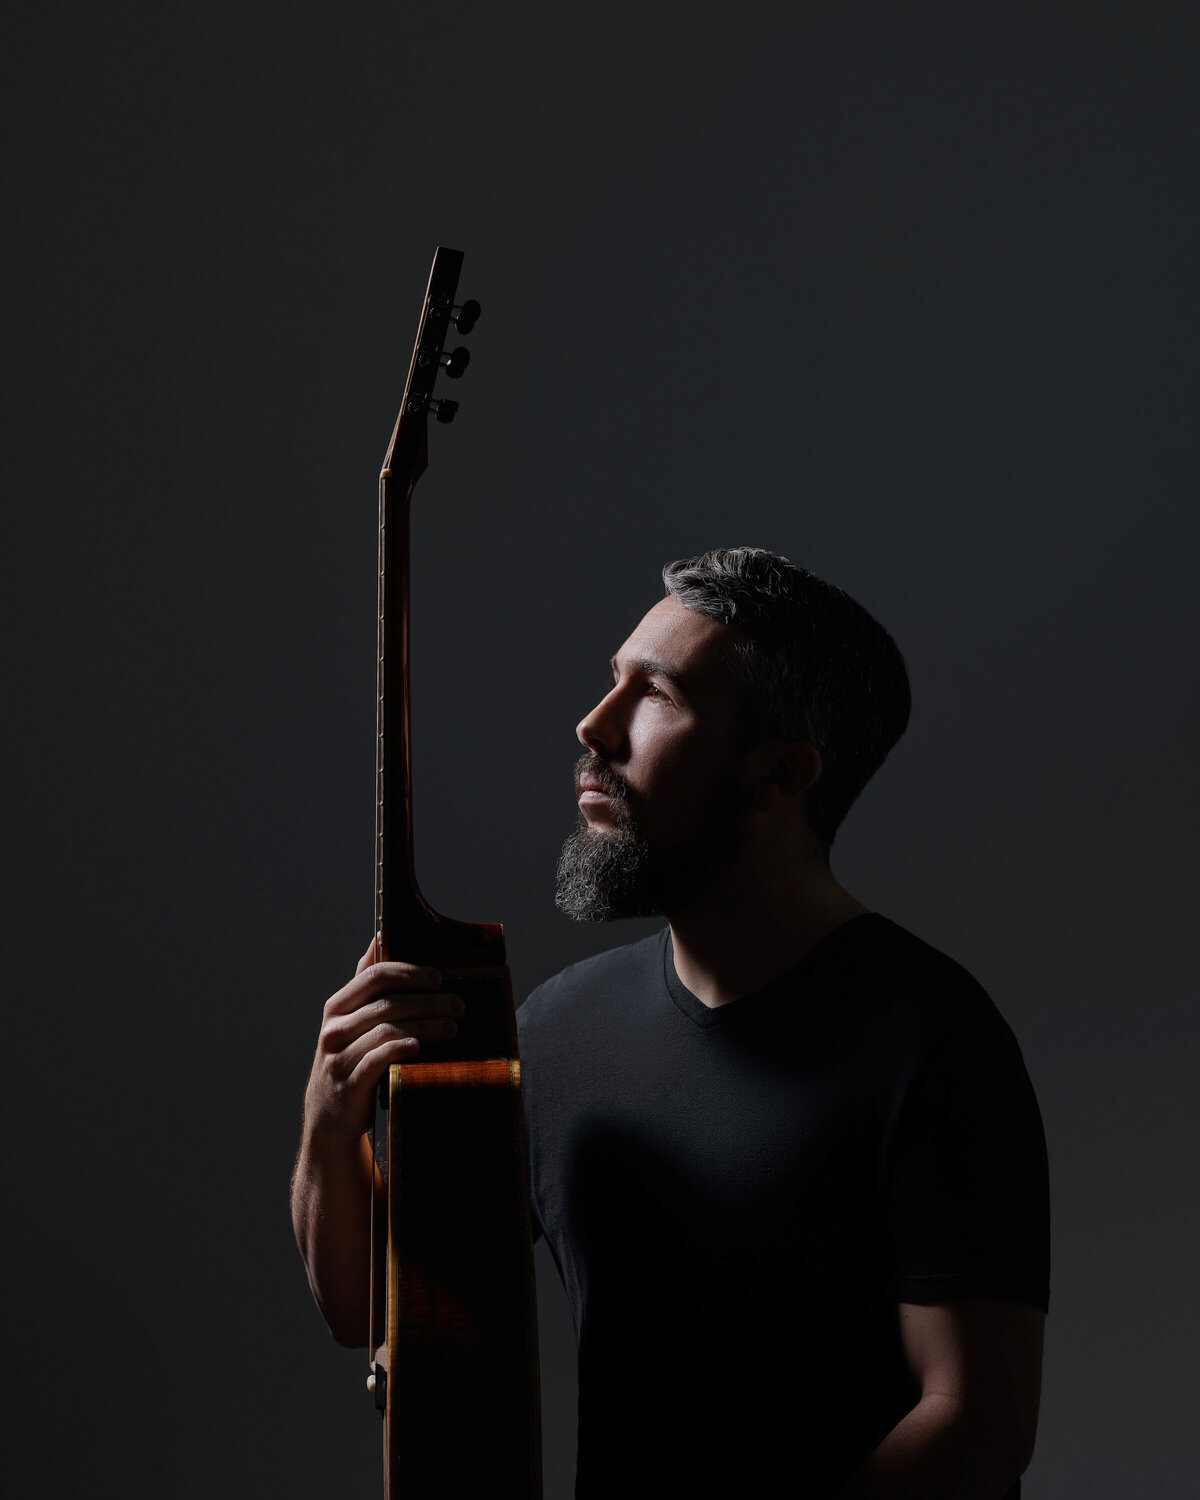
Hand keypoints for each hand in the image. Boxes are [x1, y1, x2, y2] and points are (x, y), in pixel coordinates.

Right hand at [303, 935, 464, 1138]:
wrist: (330, 1115)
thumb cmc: (350, 1058)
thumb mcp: (351, 1020)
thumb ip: (365, 981)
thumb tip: (380, 936)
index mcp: (337, 1006)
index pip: (374, 976)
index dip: (409, 973)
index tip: (439, 977)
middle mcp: (334, 1028)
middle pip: (387, 1003)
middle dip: (427, 1001)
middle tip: (457, 1005)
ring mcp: (339, 1057)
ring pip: (387, 1030)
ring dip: (425, 1026)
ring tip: (451, 1027)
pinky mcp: (349, 1083)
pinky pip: (376, 1060)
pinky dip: (399, 1050)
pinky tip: (420, 1047)